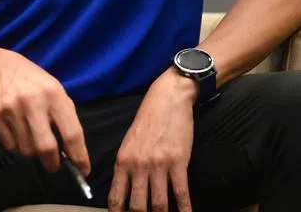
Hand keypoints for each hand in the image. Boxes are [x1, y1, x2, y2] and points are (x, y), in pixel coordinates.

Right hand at [0, 46, 89, 175]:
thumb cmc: (34, 83)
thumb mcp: (56, 91)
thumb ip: (66, 119)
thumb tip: (73, 154)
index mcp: (54, 94)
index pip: (71, 133)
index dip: (79, 156)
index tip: (83, 170)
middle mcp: (32, 100)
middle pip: (46, 147)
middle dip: (52, 163)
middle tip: (53, 165)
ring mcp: (10, 107)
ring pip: (26, 149)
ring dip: (31, 150)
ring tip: (31, 136)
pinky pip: (8, 145)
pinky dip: (14, 143)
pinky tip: (14, 127)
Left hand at [107, 68, 196, 211]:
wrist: (167, 100)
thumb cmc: (148, 120)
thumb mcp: (128, 142)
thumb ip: (125, 166)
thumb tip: (123, 189)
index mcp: (123, 161)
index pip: (116, 196)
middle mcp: (138, 166)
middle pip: (137, 206)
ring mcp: (158, 165)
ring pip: (158, 203)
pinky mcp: (178, 162)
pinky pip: (181, 193)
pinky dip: (184, 209)